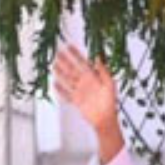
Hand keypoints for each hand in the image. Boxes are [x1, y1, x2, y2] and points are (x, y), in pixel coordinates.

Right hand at [52, 45, 124, 161]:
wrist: (105, 119)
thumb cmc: (110, 102)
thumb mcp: (109, 84)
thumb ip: (103, 71)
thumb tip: (98, 58)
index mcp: (93, 77)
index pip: (82, 62)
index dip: (75, 54)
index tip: (69, 46)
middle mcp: (85, 82)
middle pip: (72, 69)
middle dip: (65, 60)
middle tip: (57, 52)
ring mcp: (79, 91)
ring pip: (67, 79)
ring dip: (60, 72)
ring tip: (54, 65)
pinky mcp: (76, 101)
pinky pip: (66, 94)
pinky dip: (60, 89)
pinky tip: (55, 84)